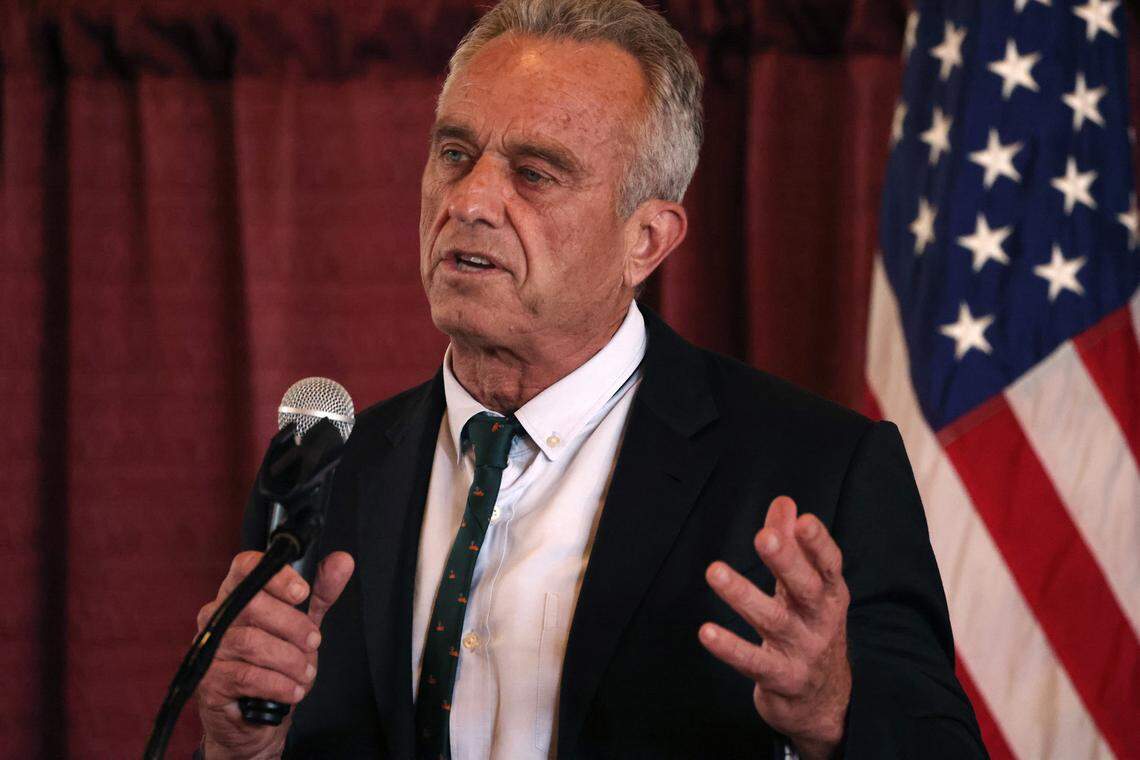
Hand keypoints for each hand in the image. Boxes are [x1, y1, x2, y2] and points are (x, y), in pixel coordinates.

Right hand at [195, 550, 353, 759]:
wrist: (253, 720)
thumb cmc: (275, 664)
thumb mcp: (304, 624)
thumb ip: (321, 593)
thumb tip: (343, 561)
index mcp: (238, 595)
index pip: (246, 567)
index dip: (276, 575)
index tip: (302, 592)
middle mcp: (217, 617)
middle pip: (252, 605)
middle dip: (293, 625)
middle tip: (314, 642)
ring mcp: (209, 649)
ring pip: (251, 642)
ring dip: (289, 659)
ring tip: (306, 672)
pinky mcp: (208, 681)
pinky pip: (247, 676)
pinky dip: (278, 684)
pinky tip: (293, 691)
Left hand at [699, 496, 850, 759]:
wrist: (825, 702)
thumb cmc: (810, 629)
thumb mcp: (808, 588)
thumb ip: (795, 546)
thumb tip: (784, 502)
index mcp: (830, 595)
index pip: (829, 566)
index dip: (818, 543)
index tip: (804, 520)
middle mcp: (821, 622)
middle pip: (806, 589)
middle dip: (787, 562)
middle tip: (764, 536)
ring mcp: (802, 653)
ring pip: (773, 621)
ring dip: (743, 596)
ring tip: (714, 571)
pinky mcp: (781, 679)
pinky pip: (753, 662)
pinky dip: (730, 648)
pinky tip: (706, 632)